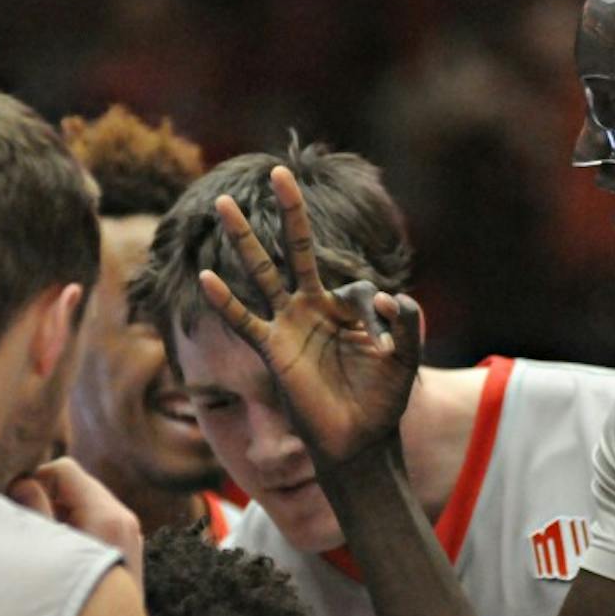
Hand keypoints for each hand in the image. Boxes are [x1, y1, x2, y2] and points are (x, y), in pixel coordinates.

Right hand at [9, 457, 143, 586]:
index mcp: (107, 515)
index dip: (35, 482)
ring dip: (58, 514)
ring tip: (44, 546)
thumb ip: (33, 512)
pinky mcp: (126, 548)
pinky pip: (94, 522)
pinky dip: (73, 528)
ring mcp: (130, 533)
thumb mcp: (45, 553)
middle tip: (27, 527)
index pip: (64, 470)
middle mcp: (124, 519)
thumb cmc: (70, 601)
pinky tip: (60, 557)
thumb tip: (25, 481)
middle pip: (75, 485)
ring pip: (83, 503)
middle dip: (46, 499)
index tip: (18, 508)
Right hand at [199, 165, 421, 469]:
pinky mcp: (275, 351)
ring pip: (263, 272)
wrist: (359, 444)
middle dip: (287, 212)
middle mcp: (313, 309)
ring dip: (245, 239)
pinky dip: (227, 301)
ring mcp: (290, 326)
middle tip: (277, 171)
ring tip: (224, 204)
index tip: (383, 333)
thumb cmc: (382, 404)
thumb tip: (385, 294)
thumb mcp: (406, 359)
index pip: (352, 278)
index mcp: (346, 307)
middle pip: (295, 250)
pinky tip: (207, 276)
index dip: (373, 304)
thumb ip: (407, 323)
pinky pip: (245, 320)